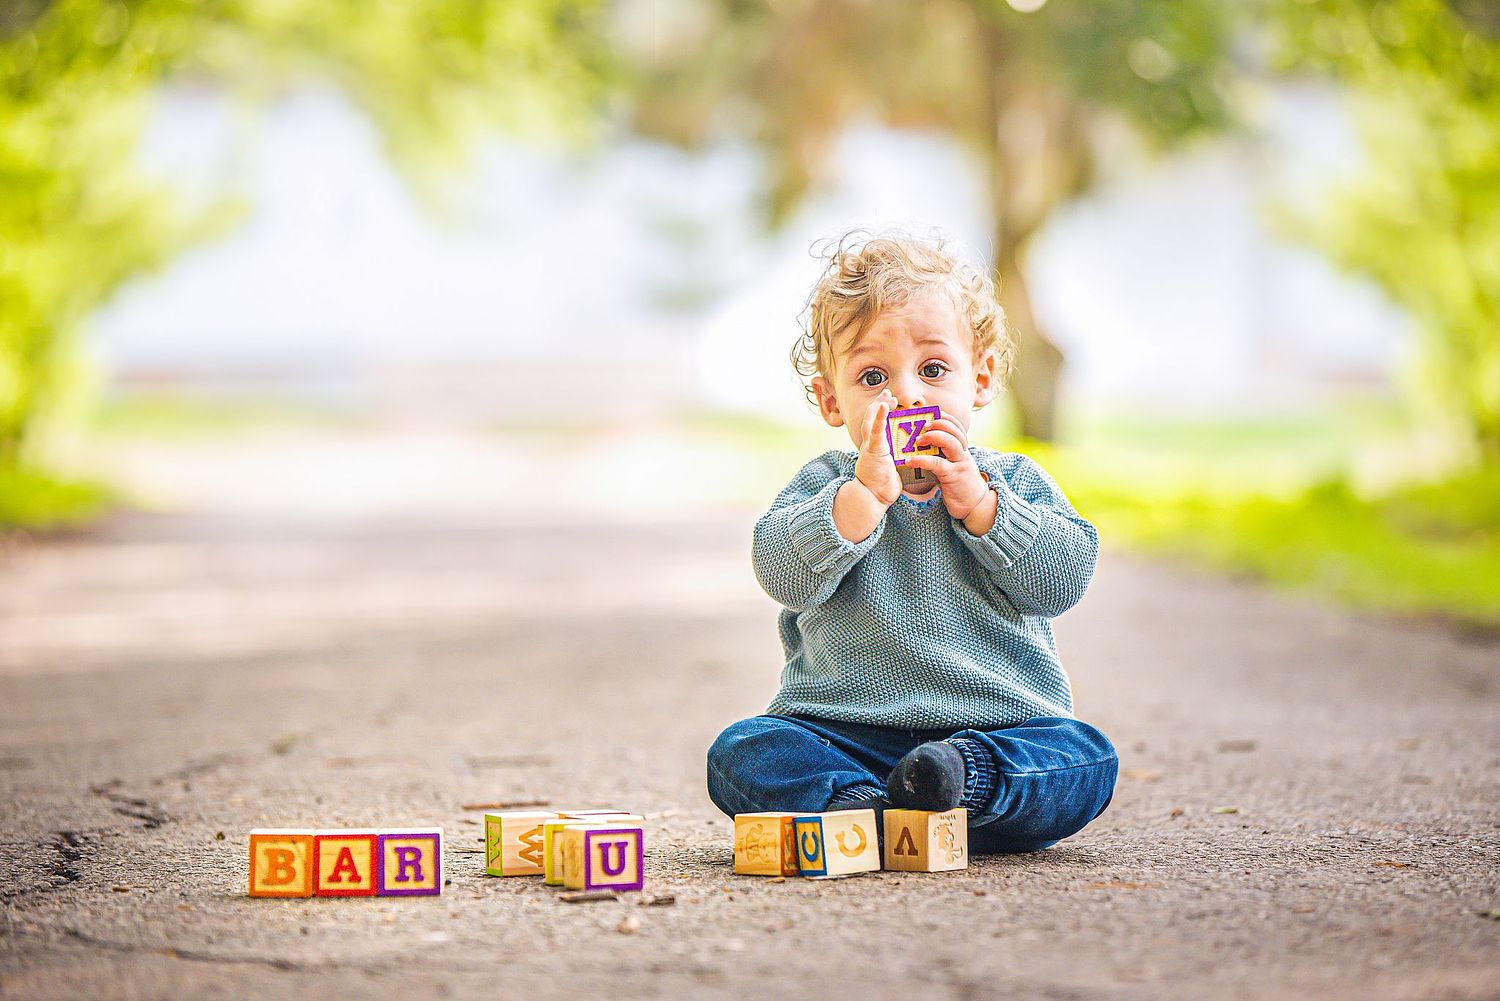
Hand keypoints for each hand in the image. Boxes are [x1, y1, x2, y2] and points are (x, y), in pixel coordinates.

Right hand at [853, 391, 901, 507]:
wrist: (871, 497)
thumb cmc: (881, 486)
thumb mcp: (890, 469)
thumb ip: (896, 460)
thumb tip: (908, 458)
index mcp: (874, 448)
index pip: (876, 426)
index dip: (881, 413)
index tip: (888, 404)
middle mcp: (870, 444)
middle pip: (872, 419)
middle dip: (880, 405)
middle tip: (888, 394)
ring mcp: (871, 446)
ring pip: (872, 421)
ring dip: (879, 406)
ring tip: (887, 396)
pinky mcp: (874, 450)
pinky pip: (876, 430)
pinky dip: (880, 417)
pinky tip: (884, 406)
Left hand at [907, 415, 992, 520]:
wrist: (974, 505)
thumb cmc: (960, 486)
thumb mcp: (954, 467)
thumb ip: (943, 456)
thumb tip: (923, 448)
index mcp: (963, 450)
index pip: (958, 428)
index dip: (947, 418)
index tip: (935, 413)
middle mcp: (963, 454)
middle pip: (955, 431)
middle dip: (939, 424)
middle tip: (924, 425)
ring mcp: (960, 464)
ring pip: (951, 442)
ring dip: (933, 436)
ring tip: (917, 439)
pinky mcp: (953, 476)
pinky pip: (938, 464)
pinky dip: (922, 460)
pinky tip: (909, 461)